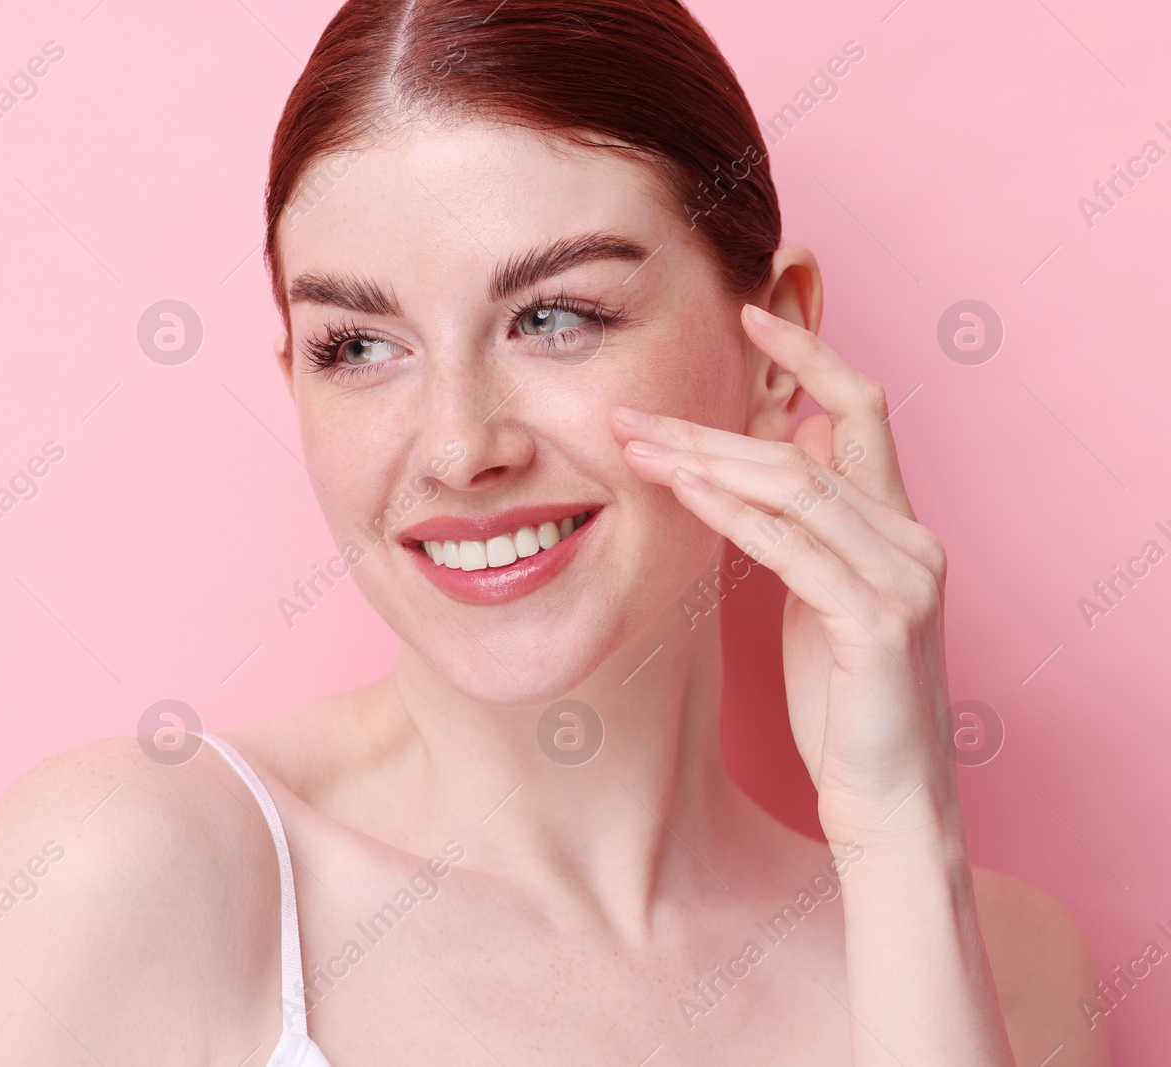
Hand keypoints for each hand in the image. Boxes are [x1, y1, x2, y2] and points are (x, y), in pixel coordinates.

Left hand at [609, 303, 955, 844]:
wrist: (889, 800)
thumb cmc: (847, 702)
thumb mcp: (822, 600)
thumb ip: (806, 531)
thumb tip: (769, 457)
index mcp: (896, 524)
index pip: (862, 408)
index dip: (811, 352)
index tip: (751, 310)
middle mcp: (909, 537)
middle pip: (801, 444)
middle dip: (709, 420)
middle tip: (629, 408)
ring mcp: (900, 577)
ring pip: (793, 485)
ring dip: (703, 458)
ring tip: (631, 444)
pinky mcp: (878, 623)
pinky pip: (793, 548)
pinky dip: (731, 513)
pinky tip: (679, 490)